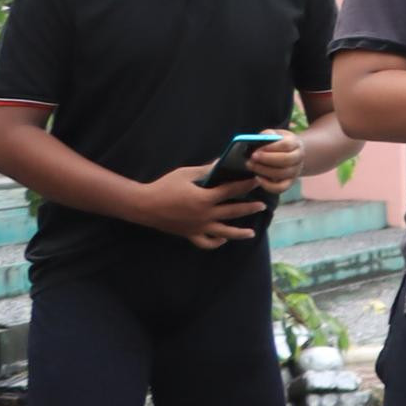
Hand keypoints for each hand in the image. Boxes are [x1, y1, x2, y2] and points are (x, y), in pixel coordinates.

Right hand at [136, 162, 264, 248]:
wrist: (143, 205)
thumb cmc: (164, 187)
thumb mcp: (185, 174)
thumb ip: (205, 170)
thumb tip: (221, 162)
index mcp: (205, 198)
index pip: (232, 190)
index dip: (246, 185)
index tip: (257, 181)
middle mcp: (205, 215)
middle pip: (233, 212)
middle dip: (249, 208)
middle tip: (262, 205)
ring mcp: (198, 227)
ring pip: (224, 233)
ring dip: (239, 233)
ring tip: (251, 233)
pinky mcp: (190, 234)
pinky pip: (206, 243)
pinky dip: (216, 243)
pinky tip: (223, 238)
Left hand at [244, 138, 305, 194]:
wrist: (290, 154)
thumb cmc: (277, 143)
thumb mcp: (274, 134)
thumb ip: (268, 134)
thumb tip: (263, 137)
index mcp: (295, 143)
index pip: (286, 145)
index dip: (270, 147)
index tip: (257, 149)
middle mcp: (299, 158)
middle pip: (286, 160)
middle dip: (267, 159)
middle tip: (252, 157)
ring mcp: (295, 171)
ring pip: (282, 173)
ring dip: (264, 170)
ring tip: (250, 165)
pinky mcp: (289, 182)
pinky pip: (281, 188)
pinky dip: (268, 185)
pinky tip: (258, 178)